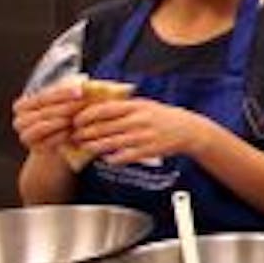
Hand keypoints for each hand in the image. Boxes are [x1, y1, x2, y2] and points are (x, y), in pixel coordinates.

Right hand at [12, 84, 85, 154]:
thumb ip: (69, 91)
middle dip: (66, 107)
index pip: (44, 96)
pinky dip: (60, 136)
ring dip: (61, 121)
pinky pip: (46, 141)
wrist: (59, 150)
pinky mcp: (33, 148)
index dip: (62, 93)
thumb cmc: (64, 120)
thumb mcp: (65, 103)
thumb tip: (83, 78)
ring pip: (42, 125)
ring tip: (78, 118)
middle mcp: (19, 119)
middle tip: (83, 104)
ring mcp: (24, 134)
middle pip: (44, 111)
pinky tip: (73, 133)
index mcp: (23, 105)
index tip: (80, 90)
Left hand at [72, 97, 223, 164]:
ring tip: (85, 147)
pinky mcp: (147, 151)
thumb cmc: (162, 116)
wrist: (188, 130)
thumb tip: (95, 106)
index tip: (76, 120)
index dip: (86, 116)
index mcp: (135, 106)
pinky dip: (111, 158)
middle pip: (103, 128)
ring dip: (94, 147)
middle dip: (85, 133)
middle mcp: (138, 120)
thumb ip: (122, 105)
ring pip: (110, 143)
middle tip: (75, 136)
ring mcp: (142, 136)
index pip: (103, 109)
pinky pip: (123, 156)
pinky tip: (106, 158)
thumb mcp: (144, 104)